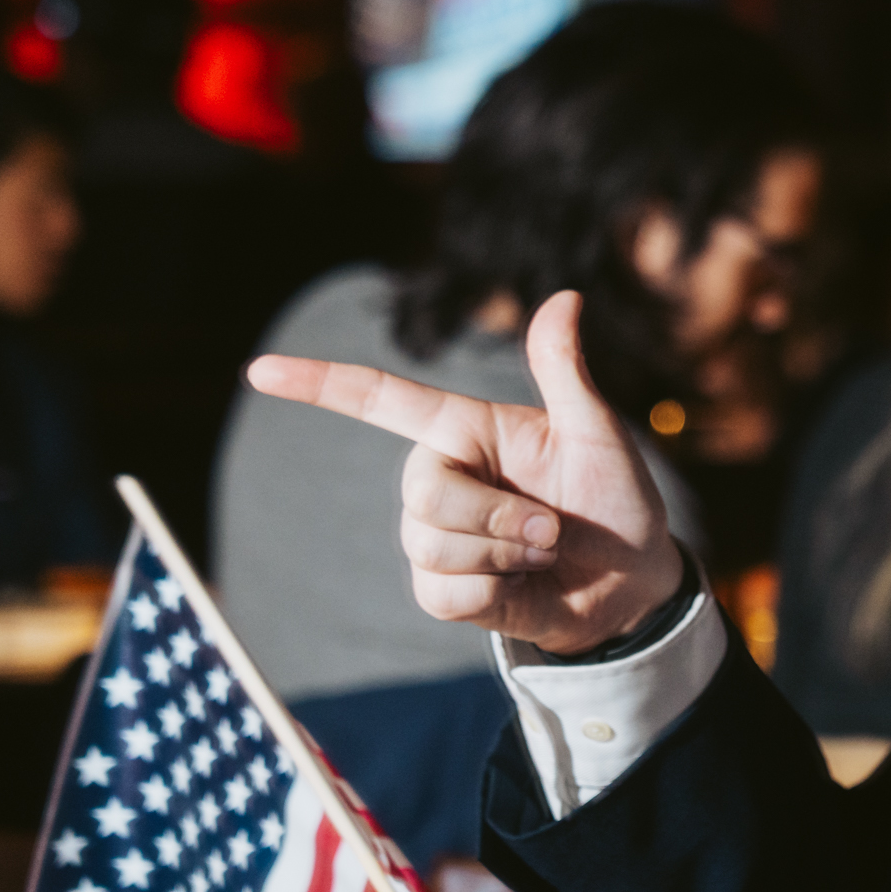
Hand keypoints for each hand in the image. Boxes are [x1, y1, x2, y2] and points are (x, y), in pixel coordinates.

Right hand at [244, 290, 683, 653]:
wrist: (631, 581)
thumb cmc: (615, 497)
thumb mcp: (599, 433)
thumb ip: (566, 373)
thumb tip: (565, 297)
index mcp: (466, 429)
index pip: (380, 400)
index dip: (320, 385)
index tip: (259, 371)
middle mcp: (440, 476)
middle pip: (423, 491)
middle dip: (496, 516)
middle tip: (553, 526)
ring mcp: (435, 534)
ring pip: (431, 544)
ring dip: (504, 555)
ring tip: (543, 551)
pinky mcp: (442, 589)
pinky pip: (443, 593)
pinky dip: (495, 594)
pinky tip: (522, 585)